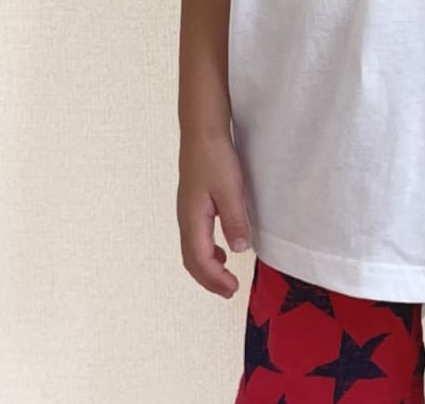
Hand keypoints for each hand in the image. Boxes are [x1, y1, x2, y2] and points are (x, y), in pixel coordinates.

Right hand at [177, 132, 253, 297]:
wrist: (202, 132)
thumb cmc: (215, 157)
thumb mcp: (230, 188)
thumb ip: (234, 219)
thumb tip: (239, 250)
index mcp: (192, 219)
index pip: (200, 260)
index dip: (215, 279)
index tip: (233, 289)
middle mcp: (185, 219)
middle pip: (192, 260)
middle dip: (209, 279)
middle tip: (229, 291)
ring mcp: (187, 212)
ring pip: (192, 250)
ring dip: (207, 267)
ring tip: (225, 277)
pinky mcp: (193, 204)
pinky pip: (196, 238)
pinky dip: (207, 252)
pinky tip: (222, 249)